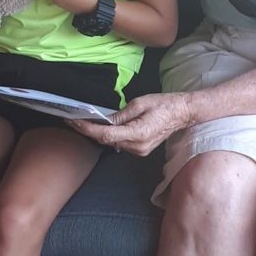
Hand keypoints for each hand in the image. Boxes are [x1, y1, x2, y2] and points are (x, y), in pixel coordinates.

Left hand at [69, 92, 192, 156]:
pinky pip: (120, 143)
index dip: (87, 129)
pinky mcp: (140, 150)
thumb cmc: (163, 105)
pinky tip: (103, 127)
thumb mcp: (138, 104)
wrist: (182, 113)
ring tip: (86, 122)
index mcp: (137, 133)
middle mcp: (137, 146)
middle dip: (90, 131)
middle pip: (106, 140)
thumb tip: (103, 120)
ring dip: (99, 133)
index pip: (105, 134)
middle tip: (74, 120)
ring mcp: (139, 150)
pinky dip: (110, 136)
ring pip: (112, 143)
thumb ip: (119, 115)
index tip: (74, 122)